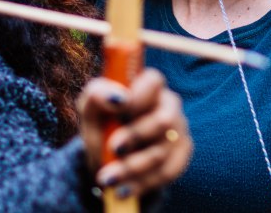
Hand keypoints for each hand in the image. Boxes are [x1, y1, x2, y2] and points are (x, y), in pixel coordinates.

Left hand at [78, 68, 192, 197]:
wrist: (109, 161)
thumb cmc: (102, 127)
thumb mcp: (90, 112)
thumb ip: (97, 95)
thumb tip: (118, 97)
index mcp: (148, 87)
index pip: (154, 81)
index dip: (140, 95)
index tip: (120, 108)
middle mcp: (168, 106)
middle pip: (164, 119)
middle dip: (136, 136)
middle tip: (113, 147)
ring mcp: (178, 132)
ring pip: (161, 151)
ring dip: (131, 167)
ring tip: (107, 179)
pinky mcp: (180, 157)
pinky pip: (166, 172)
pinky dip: (141, 184)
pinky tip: (123, 189)